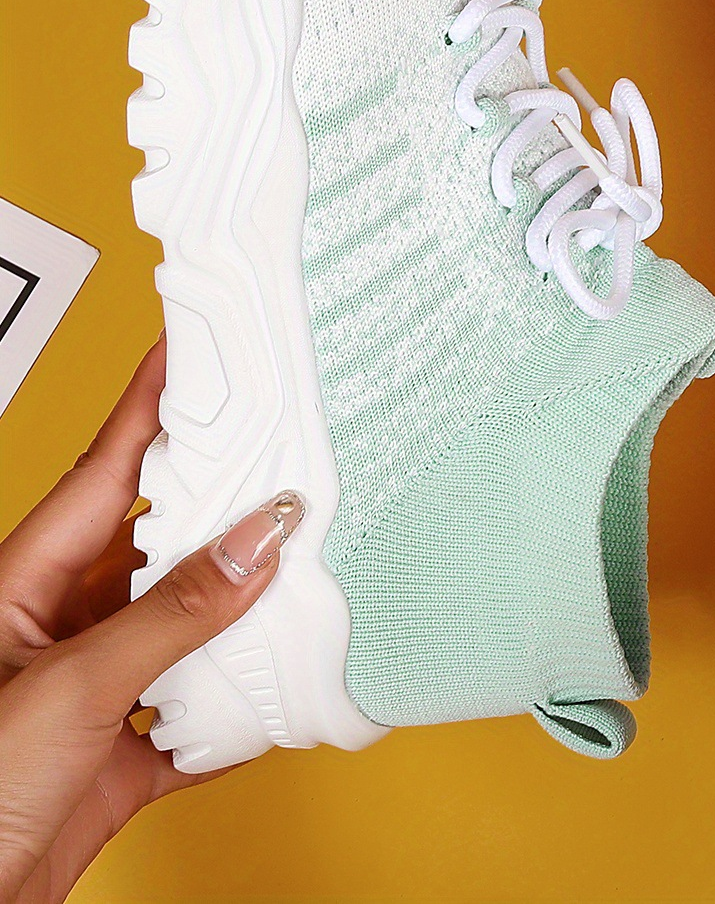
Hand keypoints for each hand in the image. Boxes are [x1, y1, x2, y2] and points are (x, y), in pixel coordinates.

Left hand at [0, 337, 301, 902]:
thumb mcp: (70, 689)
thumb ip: (172, 614)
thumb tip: (258, 542)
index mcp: (27, 582)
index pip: (108, 466)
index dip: (154, 400)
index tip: (197, 344)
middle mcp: (65, 622)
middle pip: (163, 537)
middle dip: (226, 498)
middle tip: (289, 455)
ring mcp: (97, 686)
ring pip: (190, 620)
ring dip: (246, 605)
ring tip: (307, 567)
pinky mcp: (121, 750)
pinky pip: (201, 707)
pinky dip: (245, 700)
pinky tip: (283, 688)